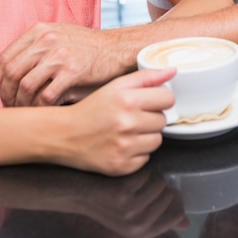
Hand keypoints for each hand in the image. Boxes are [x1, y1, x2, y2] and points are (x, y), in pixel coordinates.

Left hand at [0, 22, 119, 106]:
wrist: (116, 48)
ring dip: (21, 104)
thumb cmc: (86, 46)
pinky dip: (40, 108)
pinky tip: (42, 112)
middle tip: (8, 107)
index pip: (5, 57)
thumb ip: (30, 49)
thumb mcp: (56, 36)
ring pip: (26, 86)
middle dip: (6, 95)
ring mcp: (60, 55)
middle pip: (12, 72)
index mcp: (39, 31)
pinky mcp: (73, 71)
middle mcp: (47, 40)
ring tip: (24, 112)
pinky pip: (47, 95)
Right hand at [52, 68, 175, 175]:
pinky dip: (136, 153)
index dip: (159, 99)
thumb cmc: (91, 109)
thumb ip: (146, 77)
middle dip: (150, 117)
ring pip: (157, 140)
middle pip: (163, 120)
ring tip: (126, 131)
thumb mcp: (115, 86)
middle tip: (131, 116)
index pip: (168, 98)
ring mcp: (125, 147)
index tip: (148, 101)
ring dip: (146, 136)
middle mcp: (127, 124)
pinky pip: (146, 158)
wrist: (65, 135)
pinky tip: (121, 145)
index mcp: (126, 100)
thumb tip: (172, 71)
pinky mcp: (122, 166)